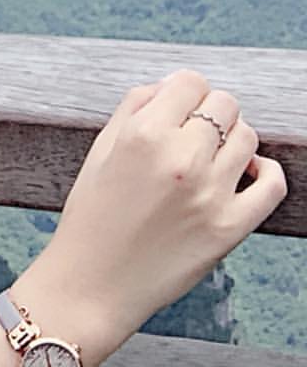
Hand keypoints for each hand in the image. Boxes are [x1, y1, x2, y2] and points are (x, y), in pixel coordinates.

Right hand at [34, 68, 288, 351]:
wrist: (93, 284)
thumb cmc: (92, 216)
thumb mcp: (100, 151)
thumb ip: (134, 107)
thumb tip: (171, 86)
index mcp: (142, 135)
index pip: (189, 82)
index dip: (184, 90)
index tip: (179, 106)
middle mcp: (180, 159)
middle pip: (223, 103)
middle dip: (209, 111)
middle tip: (194, 132)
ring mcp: (210, 194)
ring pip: (248, 136)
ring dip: (233, 139)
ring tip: (212, 156)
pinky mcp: (230, 228)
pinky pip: (273, 184)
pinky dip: (266, 171)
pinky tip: (247, 172)